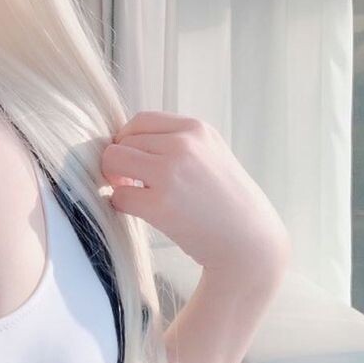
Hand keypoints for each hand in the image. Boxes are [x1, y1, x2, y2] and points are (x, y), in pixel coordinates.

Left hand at [98, 111, 290, 274]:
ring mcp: (171, 173)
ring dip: (116, 179)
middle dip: (121, 162)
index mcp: (196, 129)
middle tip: (133, 182)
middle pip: (123, 141)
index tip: (135, 161)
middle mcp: (184, 145)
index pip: (140, 120)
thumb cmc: (226, 202)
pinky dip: (121, 204)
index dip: (129, 140)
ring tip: (136, 194)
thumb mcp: (210, 155)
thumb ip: (176, 143)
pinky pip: (118, 196)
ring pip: (113, 160)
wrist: (251, 242)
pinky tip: (141, 212)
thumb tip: (125, 142)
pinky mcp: (160, 205)